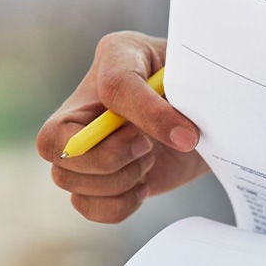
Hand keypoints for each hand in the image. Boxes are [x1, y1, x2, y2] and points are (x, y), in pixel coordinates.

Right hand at [37, 31, 208, 222]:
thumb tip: (181, 138)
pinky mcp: (102, 180)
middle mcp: (87, 103)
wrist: (211, 117)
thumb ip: (176, 100)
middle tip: (147, 148)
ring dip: (116, 181)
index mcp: (113, 60)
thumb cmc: (197, 85)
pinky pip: (86, 205)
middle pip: (54, 144)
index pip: (113, 86)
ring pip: (64, 178)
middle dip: (108, 157)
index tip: (186, 135)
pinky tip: (143, 186)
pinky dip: (117, 205)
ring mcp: (88, 144)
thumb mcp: (188, 77)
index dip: (148, 115)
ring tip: (149, 161)